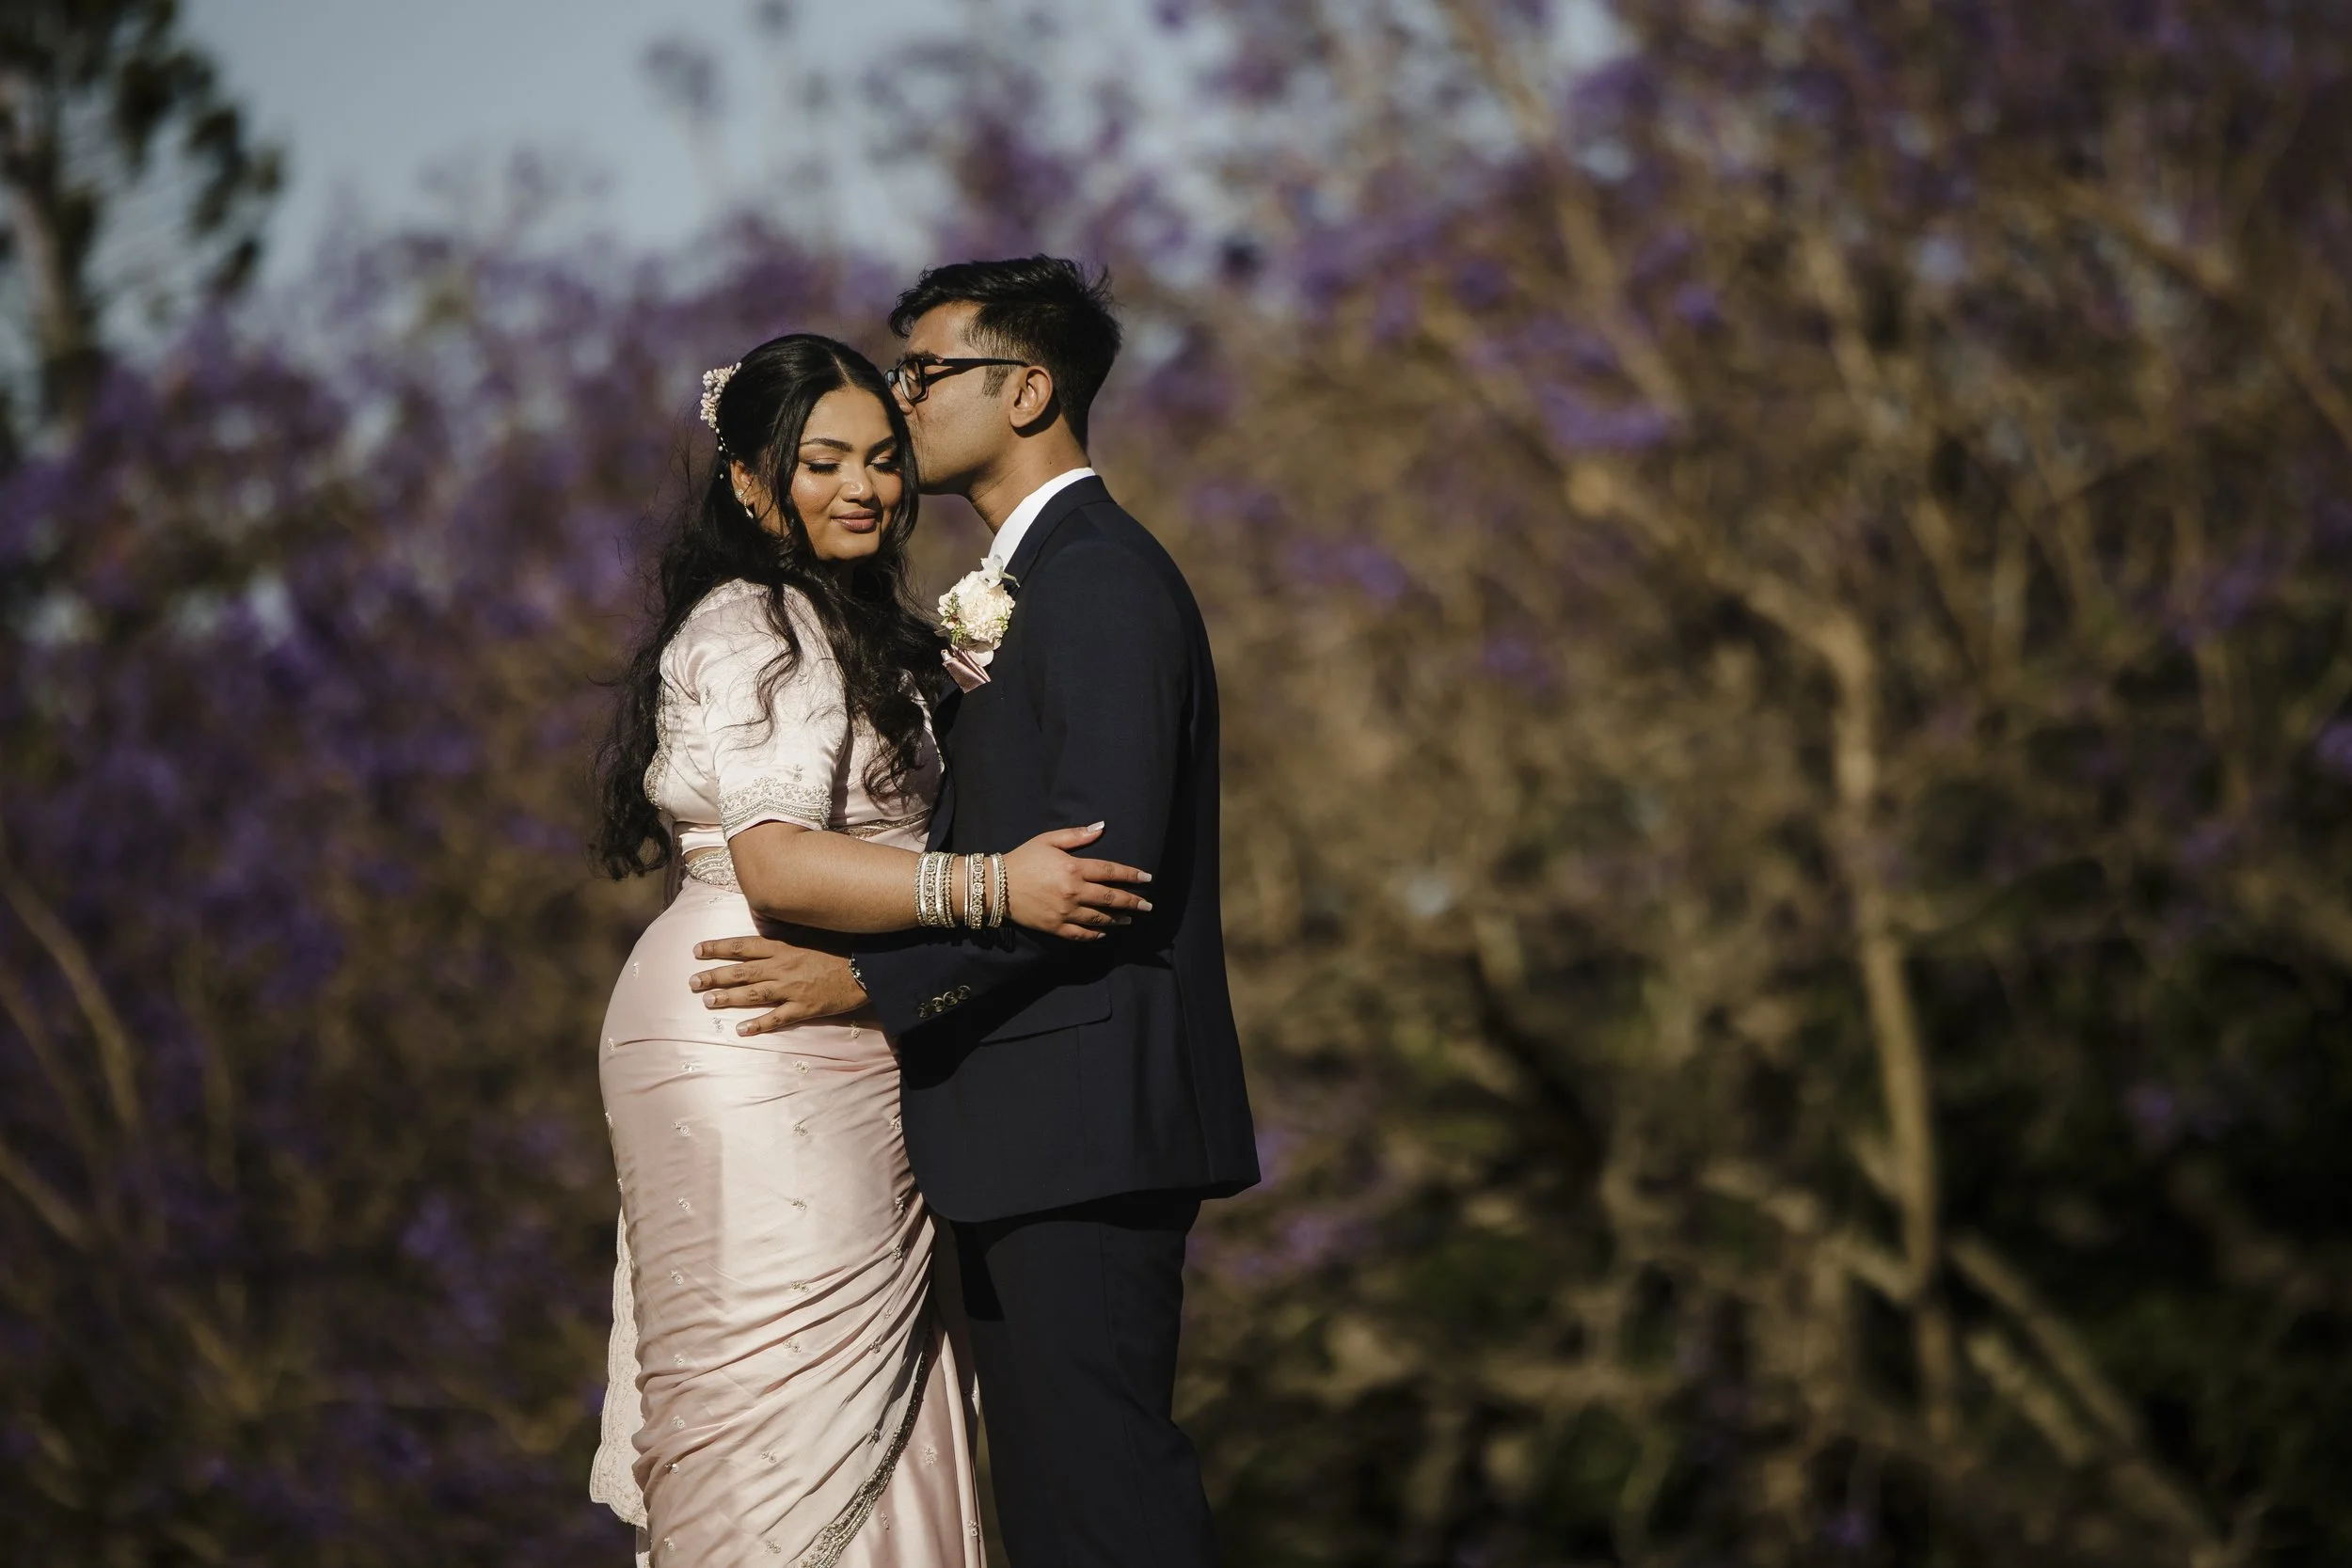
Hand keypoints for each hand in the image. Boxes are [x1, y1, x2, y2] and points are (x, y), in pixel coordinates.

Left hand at [688, 935, 868, 1035]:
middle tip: (691, 982)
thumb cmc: (840, 947)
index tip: (697, 951)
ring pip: (753, 994)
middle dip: (713, 976)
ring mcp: (792, 988)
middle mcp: (782, 967)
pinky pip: (777, 1018)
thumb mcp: (810, 932)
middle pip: (741, 971)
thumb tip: (762, 920)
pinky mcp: (804, 1007)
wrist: (866, 968)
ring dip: (728, 998)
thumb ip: (785, 930)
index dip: (717, 948)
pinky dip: (758, 1025)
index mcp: (783, 947)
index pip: (742, 945)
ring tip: (707, 1001)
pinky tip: (741, 1030)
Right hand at [1003, 822, 1153, 940]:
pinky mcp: (1055, 927)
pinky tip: (1104, 933)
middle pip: (1111, 898)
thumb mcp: (1048, 840)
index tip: (1147, 879)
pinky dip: (1095, 935)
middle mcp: (1073, 892)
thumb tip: (1102, 827)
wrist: (996, 885)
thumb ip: (1077, 835)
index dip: (1131, 875)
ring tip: (1130, 919)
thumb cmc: (1023, 858)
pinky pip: (1081, 934)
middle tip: (1148, 905)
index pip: (1111, 872)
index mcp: (1074, 869)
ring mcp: (1065, 913)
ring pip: (1099, 919)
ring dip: (1118, 919)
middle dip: (1133, 902)